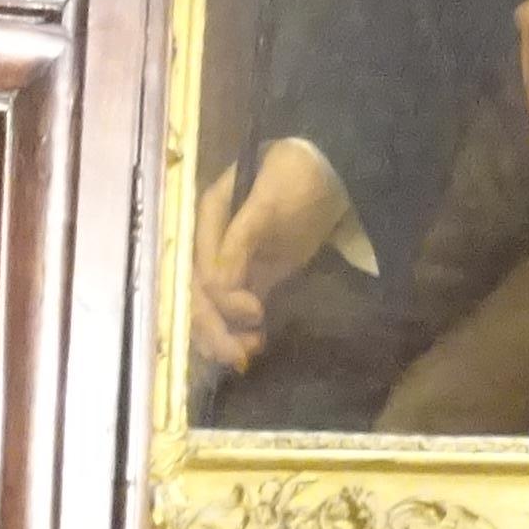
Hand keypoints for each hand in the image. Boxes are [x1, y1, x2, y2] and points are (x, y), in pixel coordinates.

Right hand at [191, 138, 355, 379]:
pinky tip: (251, 345)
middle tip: (241, 355)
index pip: (198, 270)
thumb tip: (218, 286)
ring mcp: (227, 263)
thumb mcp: (270, 200)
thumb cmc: (299, 176)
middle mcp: (208, 244)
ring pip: (209, 310)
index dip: (219, 299)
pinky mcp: (248, 279)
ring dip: (222, 336)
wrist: (332, 173)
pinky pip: (231, 312)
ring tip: (249, 353)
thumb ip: (240, 240)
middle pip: (196, 296)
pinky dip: (235, 332)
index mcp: (206, 219)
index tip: (255, 312)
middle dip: (214, 328)